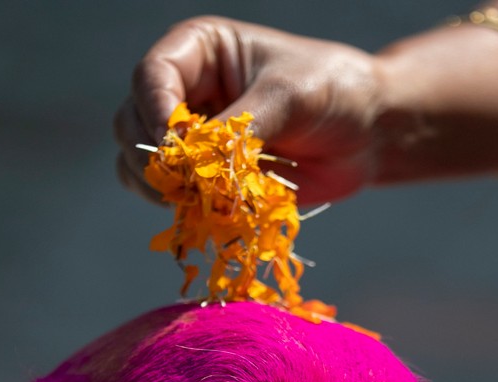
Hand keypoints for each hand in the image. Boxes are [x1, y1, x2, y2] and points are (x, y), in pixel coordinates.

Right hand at [114, 16, 382, 205]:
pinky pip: (170, 199)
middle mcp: (183, 93)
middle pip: (131, 124)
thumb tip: (200, 166)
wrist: (366, 132)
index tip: (175, 147)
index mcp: (198, 53)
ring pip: (139, 166)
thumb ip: (243, 127)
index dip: (154, 112)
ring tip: (204, 199)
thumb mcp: (290, 96)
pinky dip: (185, 210)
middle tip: (191, 182)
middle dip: (155, 158)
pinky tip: (216, 213)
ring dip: (164, 189)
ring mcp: (189, 139)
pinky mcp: (204, 178)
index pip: (150, 77)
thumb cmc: (333, 92)